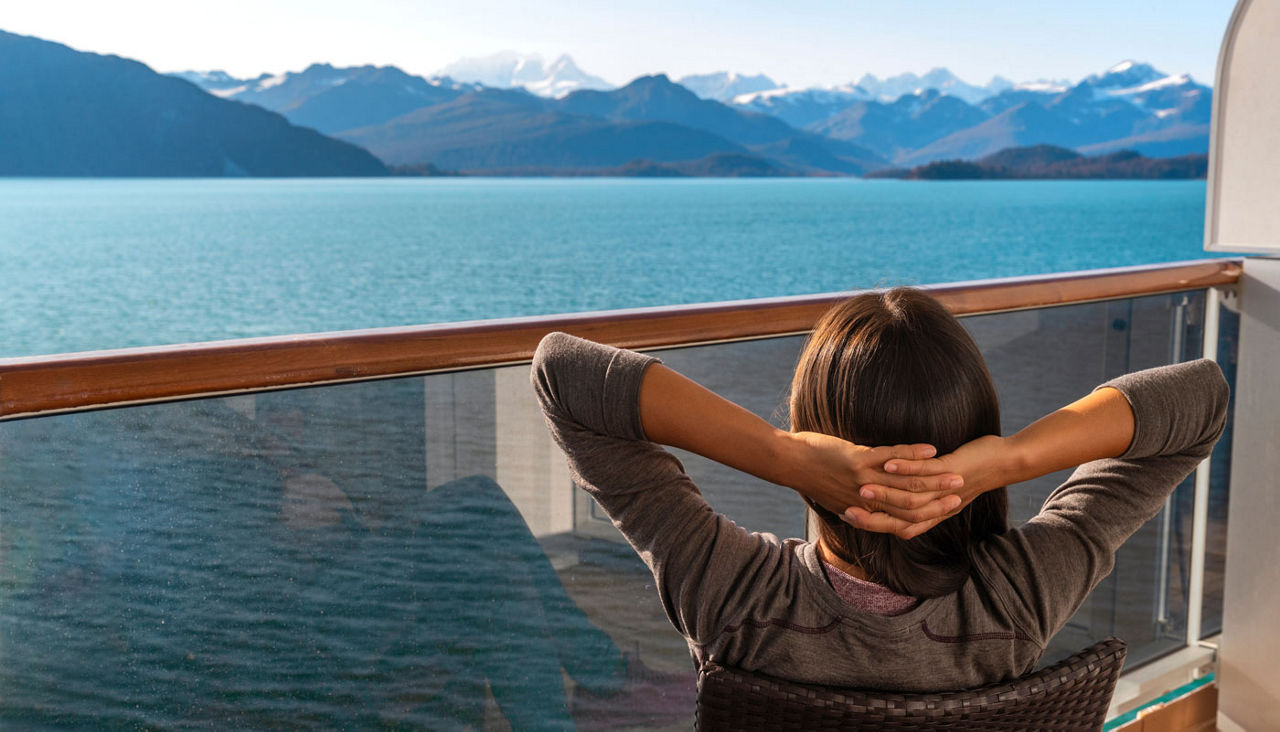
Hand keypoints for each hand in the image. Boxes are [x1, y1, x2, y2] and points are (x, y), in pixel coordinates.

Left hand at [785, 431, 964, 525]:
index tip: (948, 511)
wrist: (789, 463)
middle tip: (961, 493)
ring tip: (955, 472)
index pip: (902, 520)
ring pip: (906, 483)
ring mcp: (864, 480)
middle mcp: (867, 500)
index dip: (927, 516)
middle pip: (911, 504)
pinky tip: (931, 448)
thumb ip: (857, 506)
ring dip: (934, 477)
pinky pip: (891, 457)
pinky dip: (913, 454)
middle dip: (938, 499)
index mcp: (864, 511)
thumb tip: (872, 508)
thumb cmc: (811, 478)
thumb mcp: (836, 500)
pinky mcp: (858, 460)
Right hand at [842, 434, 1009, 538]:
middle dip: (871, 513)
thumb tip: (892, 489)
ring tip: (861, 486)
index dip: (872, 523)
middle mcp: (936, 507)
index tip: (847, 517)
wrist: (1003, 463)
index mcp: (932, 514)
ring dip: (884, 492)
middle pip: (899, 517)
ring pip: (909, 496)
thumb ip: (918, 493)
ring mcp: (944, 490)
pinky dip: (905, 469)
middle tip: (845, 507)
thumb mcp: (940, 488)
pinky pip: (925, 473)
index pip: (896, 526)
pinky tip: (888, 464)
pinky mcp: (953, 471)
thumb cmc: (970, 472)